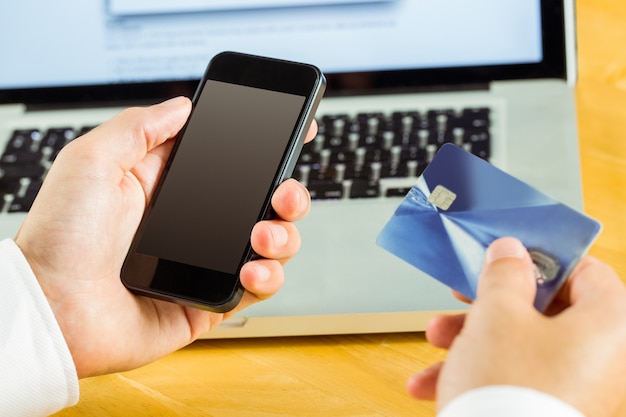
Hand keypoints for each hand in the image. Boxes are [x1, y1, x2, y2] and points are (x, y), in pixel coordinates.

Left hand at [14, 97, 315, 377]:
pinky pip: (258, 288)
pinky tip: (251, 269)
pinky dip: (268, 277)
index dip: (265, 148)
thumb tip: (183, 106)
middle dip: (288, 193)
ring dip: (283, 235)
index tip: (294, 132)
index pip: (231, 161)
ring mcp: (206, 262)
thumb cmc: (60, 237)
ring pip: (270, 243)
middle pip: (262, 202)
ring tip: (262, 235)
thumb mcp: (91, 161)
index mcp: (171, 187)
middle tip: (283, 193)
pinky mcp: (210, 301)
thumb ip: (139, 126)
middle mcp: (194, 223)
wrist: (52, 308)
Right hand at [407, 237, 625, 416]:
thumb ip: (505, 274)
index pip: (586, 272)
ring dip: (474, 342)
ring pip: (524, 349)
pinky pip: (518, 382)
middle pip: (545, 313)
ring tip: (434, 345)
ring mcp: (580, 392)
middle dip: (490, 307)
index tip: (505, 260)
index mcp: (607, 325)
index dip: (541, 261)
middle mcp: (603, 360)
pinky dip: (480, 377)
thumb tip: (511, 252)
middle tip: (461, 301)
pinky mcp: (553, 414)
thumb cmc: (507, 391)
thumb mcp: (497, 315)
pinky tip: (433, 385)